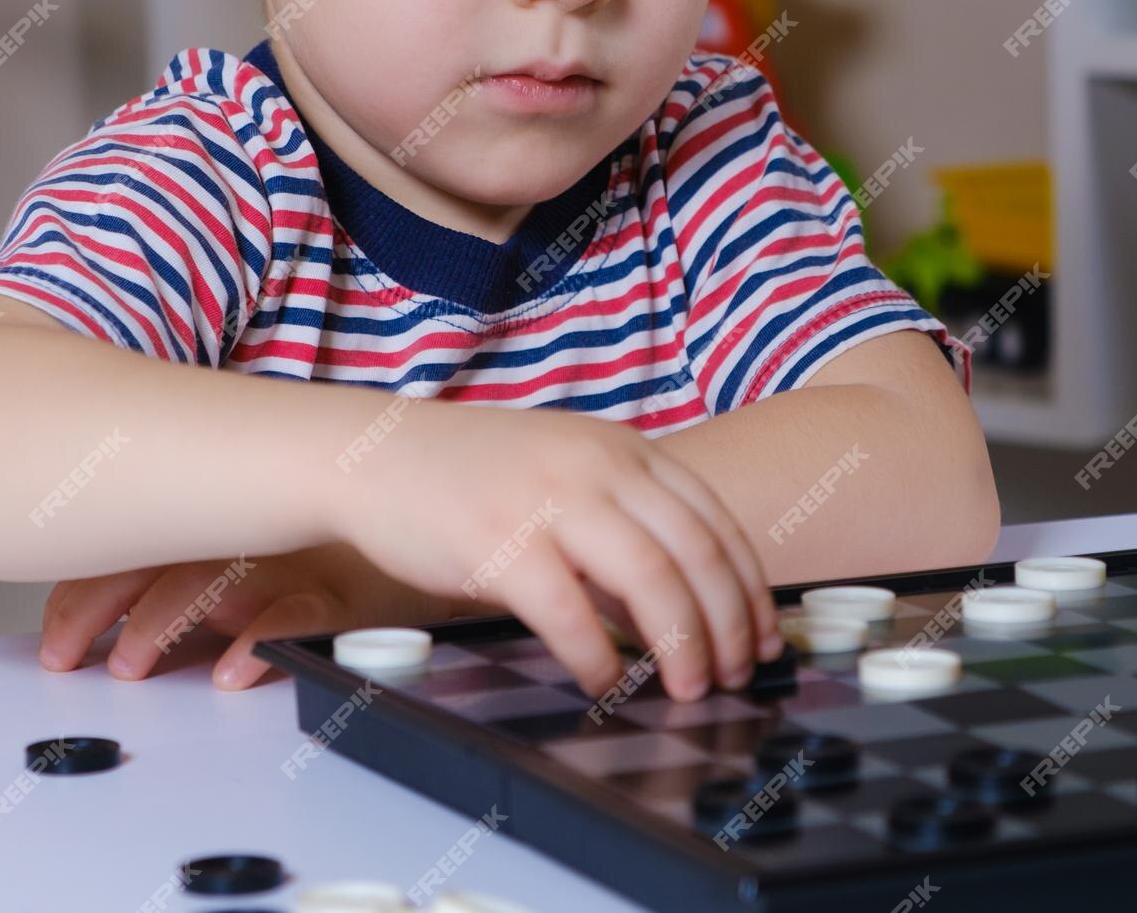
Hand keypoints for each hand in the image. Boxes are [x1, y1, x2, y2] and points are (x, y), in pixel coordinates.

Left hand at [38, 544, 453, 689]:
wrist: (443, 535)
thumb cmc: (343, 548)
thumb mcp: (259, 546)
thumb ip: (195, 570)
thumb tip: (117, 627)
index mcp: (224, 511)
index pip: (135, 539)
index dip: (83, 590)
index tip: (54, 644)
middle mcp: (254, 525)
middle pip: (157, 551)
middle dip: (98, 604)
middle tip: (68, 657)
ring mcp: (300, 555)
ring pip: (216, 576)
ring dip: (164, 620)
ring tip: (131, 663)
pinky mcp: (351, 591)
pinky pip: (298, 613)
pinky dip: (260, 639)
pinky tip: (231, 670)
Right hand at [336, 401, 779, 701]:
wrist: (376, 454)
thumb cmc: (470, 475)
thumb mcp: (564, 471)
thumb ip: (621, 519)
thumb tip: (678, 603)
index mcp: (622, 448)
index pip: (715, 521)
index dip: (749, 589)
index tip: (760, 638)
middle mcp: (597, 467)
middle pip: (696, 554)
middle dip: (728, 626)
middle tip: (734, 676)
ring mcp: (550, 502)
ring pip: (651, 580)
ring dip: (682, 646)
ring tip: (687, 688)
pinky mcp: (501, 544)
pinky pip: (572, 615)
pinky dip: (599, 659)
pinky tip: (605, 685)